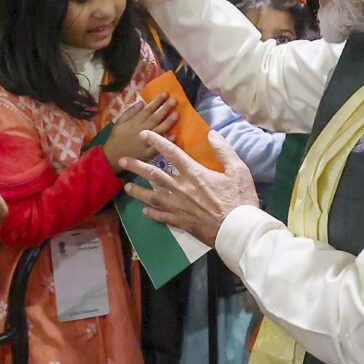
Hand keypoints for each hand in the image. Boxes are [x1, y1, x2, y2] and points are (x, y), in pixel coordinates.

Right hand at [102, 93, 177, 171]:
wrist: (112, 156)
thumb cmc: (116, 137)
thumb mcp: (119, 122)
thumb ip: (130, 112)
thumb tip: (141, 102)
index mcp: (134, 122)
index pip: (148, 110)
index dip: (157, 101)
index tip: (165, 93)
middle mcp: (141, 131)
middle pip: (155, 118)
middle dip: (165, 108)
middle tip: (174, 100)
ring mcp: (144, 143)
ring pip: (158, 131)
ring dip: (168, 123)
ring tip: (176, 114)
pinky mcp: (147, 154)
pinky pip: (157, 148)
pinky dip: (165, 142)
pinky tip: (173, 136)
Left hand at [120, 129, 259, 246]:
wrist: (237, 230)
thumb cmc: (240, 199)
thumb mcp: (238, 170)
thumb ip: (224, 150)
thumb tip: (212, 133)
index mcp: (195, 174)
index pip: (171, 153)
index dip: (156, 141)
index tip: (143, 135)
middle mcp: (182, 189)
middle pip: (154, 174)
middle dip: (136, 166)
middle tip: (122, 160)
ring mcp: (179, 207)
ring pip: (152, 197)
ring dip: (138, 191)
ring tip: (127, 187)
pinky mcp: (181, 222)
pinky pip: (162, 217)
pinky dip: (152, 213)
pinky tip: (145, 211)